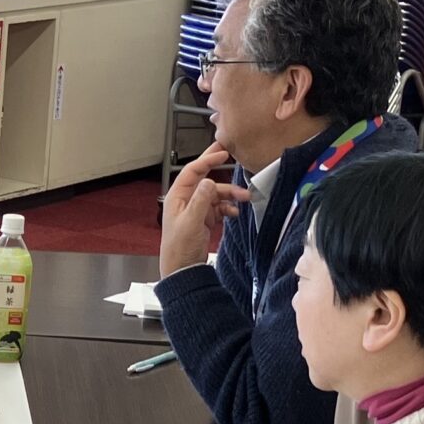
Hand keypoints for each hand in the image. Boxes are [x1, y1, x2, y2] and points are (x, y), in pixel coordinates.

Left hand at [160, 145, 248, 275]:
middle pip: (205, 179)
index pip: (193, 171)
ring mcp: (196, 209)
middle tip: (233, 156)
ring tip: (245, 198)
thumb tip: (209, 181)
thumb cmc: (180, 248)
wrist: (183, 270)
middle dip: (220, 170)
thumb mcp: (192, 223)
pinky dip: (228, 208)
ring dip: (231, 195)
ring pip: (216, 194)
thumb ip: (201, 201)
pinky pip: (219, 207)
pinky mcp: (205, 220)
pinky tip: (235, 213)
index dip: (207, 160)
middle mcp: (186, 200)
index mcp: (178, 197)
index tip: (222, 152)